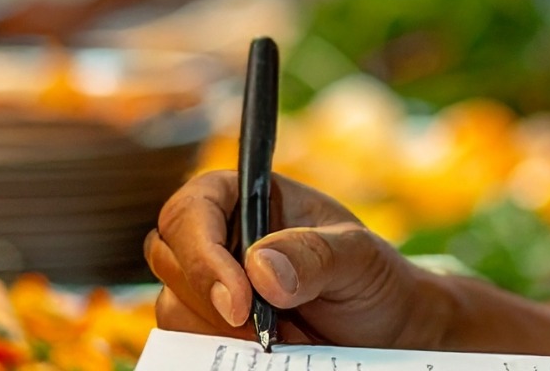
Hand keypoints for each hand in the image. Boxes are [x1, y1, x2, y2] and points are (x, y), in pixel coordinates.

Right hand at [146, 170, 449, 348]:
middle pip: (168, 256)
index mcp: (245, 197)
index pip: (191, 209)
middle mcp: (218, 235)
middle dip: (209, 297)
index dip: (202, 252)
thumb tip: (261, 267)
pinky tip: (265, 351)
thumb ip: (315, 254)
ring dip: (217, 330)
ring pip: (171, 304)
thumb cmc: (370, 277)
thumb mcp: (357, 256)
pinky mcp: (209, 324)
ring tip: (281, 336)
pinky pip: (185, 339)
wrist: (381, 328)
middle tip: (264, 327)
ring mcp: (208, 282)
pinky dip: (218, 351)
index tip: (239, 300)